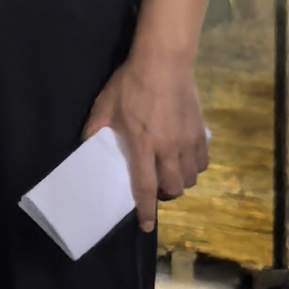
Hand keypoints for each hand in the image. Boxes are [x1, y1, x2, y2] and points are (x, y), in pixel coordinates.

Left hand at [86, 47, 210, 229]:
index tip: (147, 226)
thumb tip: (85, 146)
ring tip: (170, 176)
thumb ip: (95, 128)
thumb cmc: (131, 83)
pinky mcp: (200, 131)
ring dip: (180, 182)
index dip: (146, 210)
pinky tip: (186, 162)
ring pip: (190, 178)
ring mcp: (187, 140)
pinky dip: (196, 168)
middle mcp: (168, 148)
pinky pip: (203, 161)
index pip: (144, 186)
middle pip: (173, 187)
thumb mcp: (105, 104)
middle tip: (156, 190)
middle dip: (165, 196)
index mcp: (142, 144)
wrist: (164, 62)